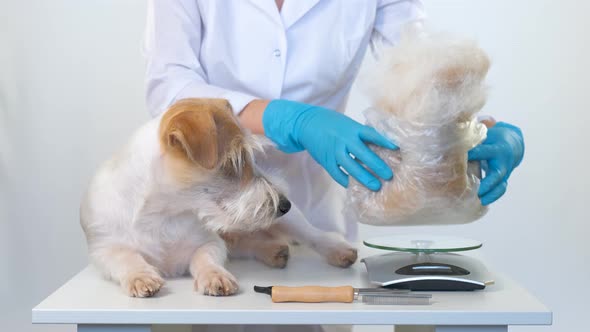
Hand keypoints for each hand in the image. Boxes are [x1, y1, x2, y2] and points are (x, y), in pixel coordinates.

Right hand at [262, 100, 396, 190]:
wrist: (307, 124)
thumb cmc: (333, 124)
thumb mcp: (349, 124)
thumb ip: (363, 134)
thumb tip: (384, 144)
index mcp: (353, 128)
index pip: (372, 135)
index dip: (385, 141)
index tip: (397, 148)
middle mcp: (344, 140)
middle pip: (363, 154)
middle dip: (377, 166)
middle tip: (389, 176)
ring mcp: (334, 151)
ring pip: (351, 167)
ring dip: (364, 177)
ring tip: (375, 186)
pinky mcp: (326, 161)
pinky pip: (338, 174)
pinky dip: (347, 181)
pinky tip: (356, 187)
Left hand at [468, 122, 524, 205]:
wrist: (512, 144)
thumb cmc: (493, 138)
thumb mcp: (485, 135)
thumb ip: (473, 140)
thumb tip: (454, 142)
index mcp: (497, 149)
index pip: (484, 152)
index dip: (473, 155)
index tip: (460, 158)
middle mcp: (503, 162)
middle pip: (497, 174)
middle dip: (488, 183)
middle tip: (478, 191)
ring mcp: (505, 173)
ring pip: (501, 185)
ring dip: (491, 194)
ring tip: (480, 201)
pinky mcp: (503, 180)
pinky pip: (500, 189)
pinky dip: (492, 196)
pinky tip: (482, 202)